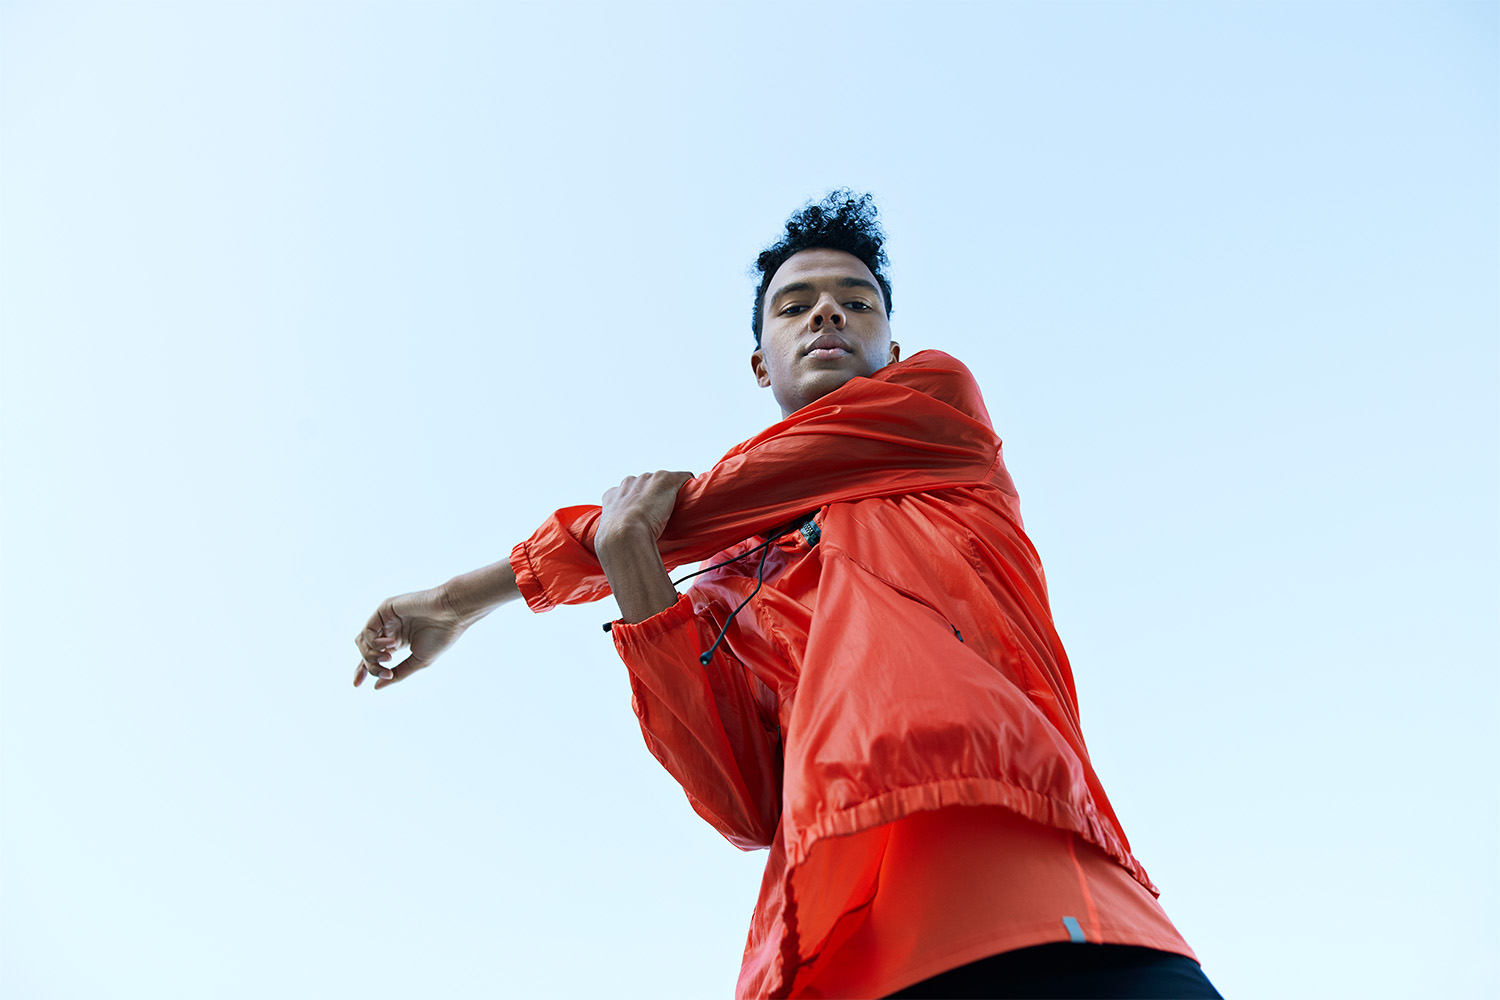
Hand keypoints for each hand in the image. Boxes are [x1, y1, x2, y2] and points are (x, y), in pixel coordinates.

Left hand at [353, 586, 473, 689]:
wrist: (452, 613)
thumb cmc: (440, 636)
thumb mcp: (417, 662)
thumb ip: (397, 674)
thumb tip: (376, 687)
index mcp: (398, 641)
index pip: (373, 657)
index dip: (362, 670)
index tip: (356, 685)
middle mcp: (389, 630)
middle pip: (365, 651)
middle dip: (370, 666)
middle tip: (386, 672)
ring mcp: (386, 619)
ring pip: (363, 641)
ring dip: (371, 655)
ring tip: (389, 659)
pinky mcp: (384, 609)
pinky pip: (368, 630)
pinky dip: (375, 642)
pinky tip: (392, 645)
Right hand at [596, 470, 694, 623]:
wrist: (622, 539)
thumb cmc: (615, 551)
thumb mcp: (610, 549)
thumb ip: (617, 554)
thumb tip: (626, 588)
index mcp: (611, 498)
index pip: (625, 493)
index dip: (638, 505)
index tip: (647, 518)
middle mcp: (627, 484)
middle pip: (646, 484)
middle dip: (656, 497)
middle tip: (665, 517)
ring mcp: (647, 481)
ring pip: (664, 480)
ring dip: (672, 492)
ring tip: (682, 509)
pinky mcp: (664, 480)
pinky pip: (683, 477)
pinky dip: (690, 486)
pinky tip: (694, 497)